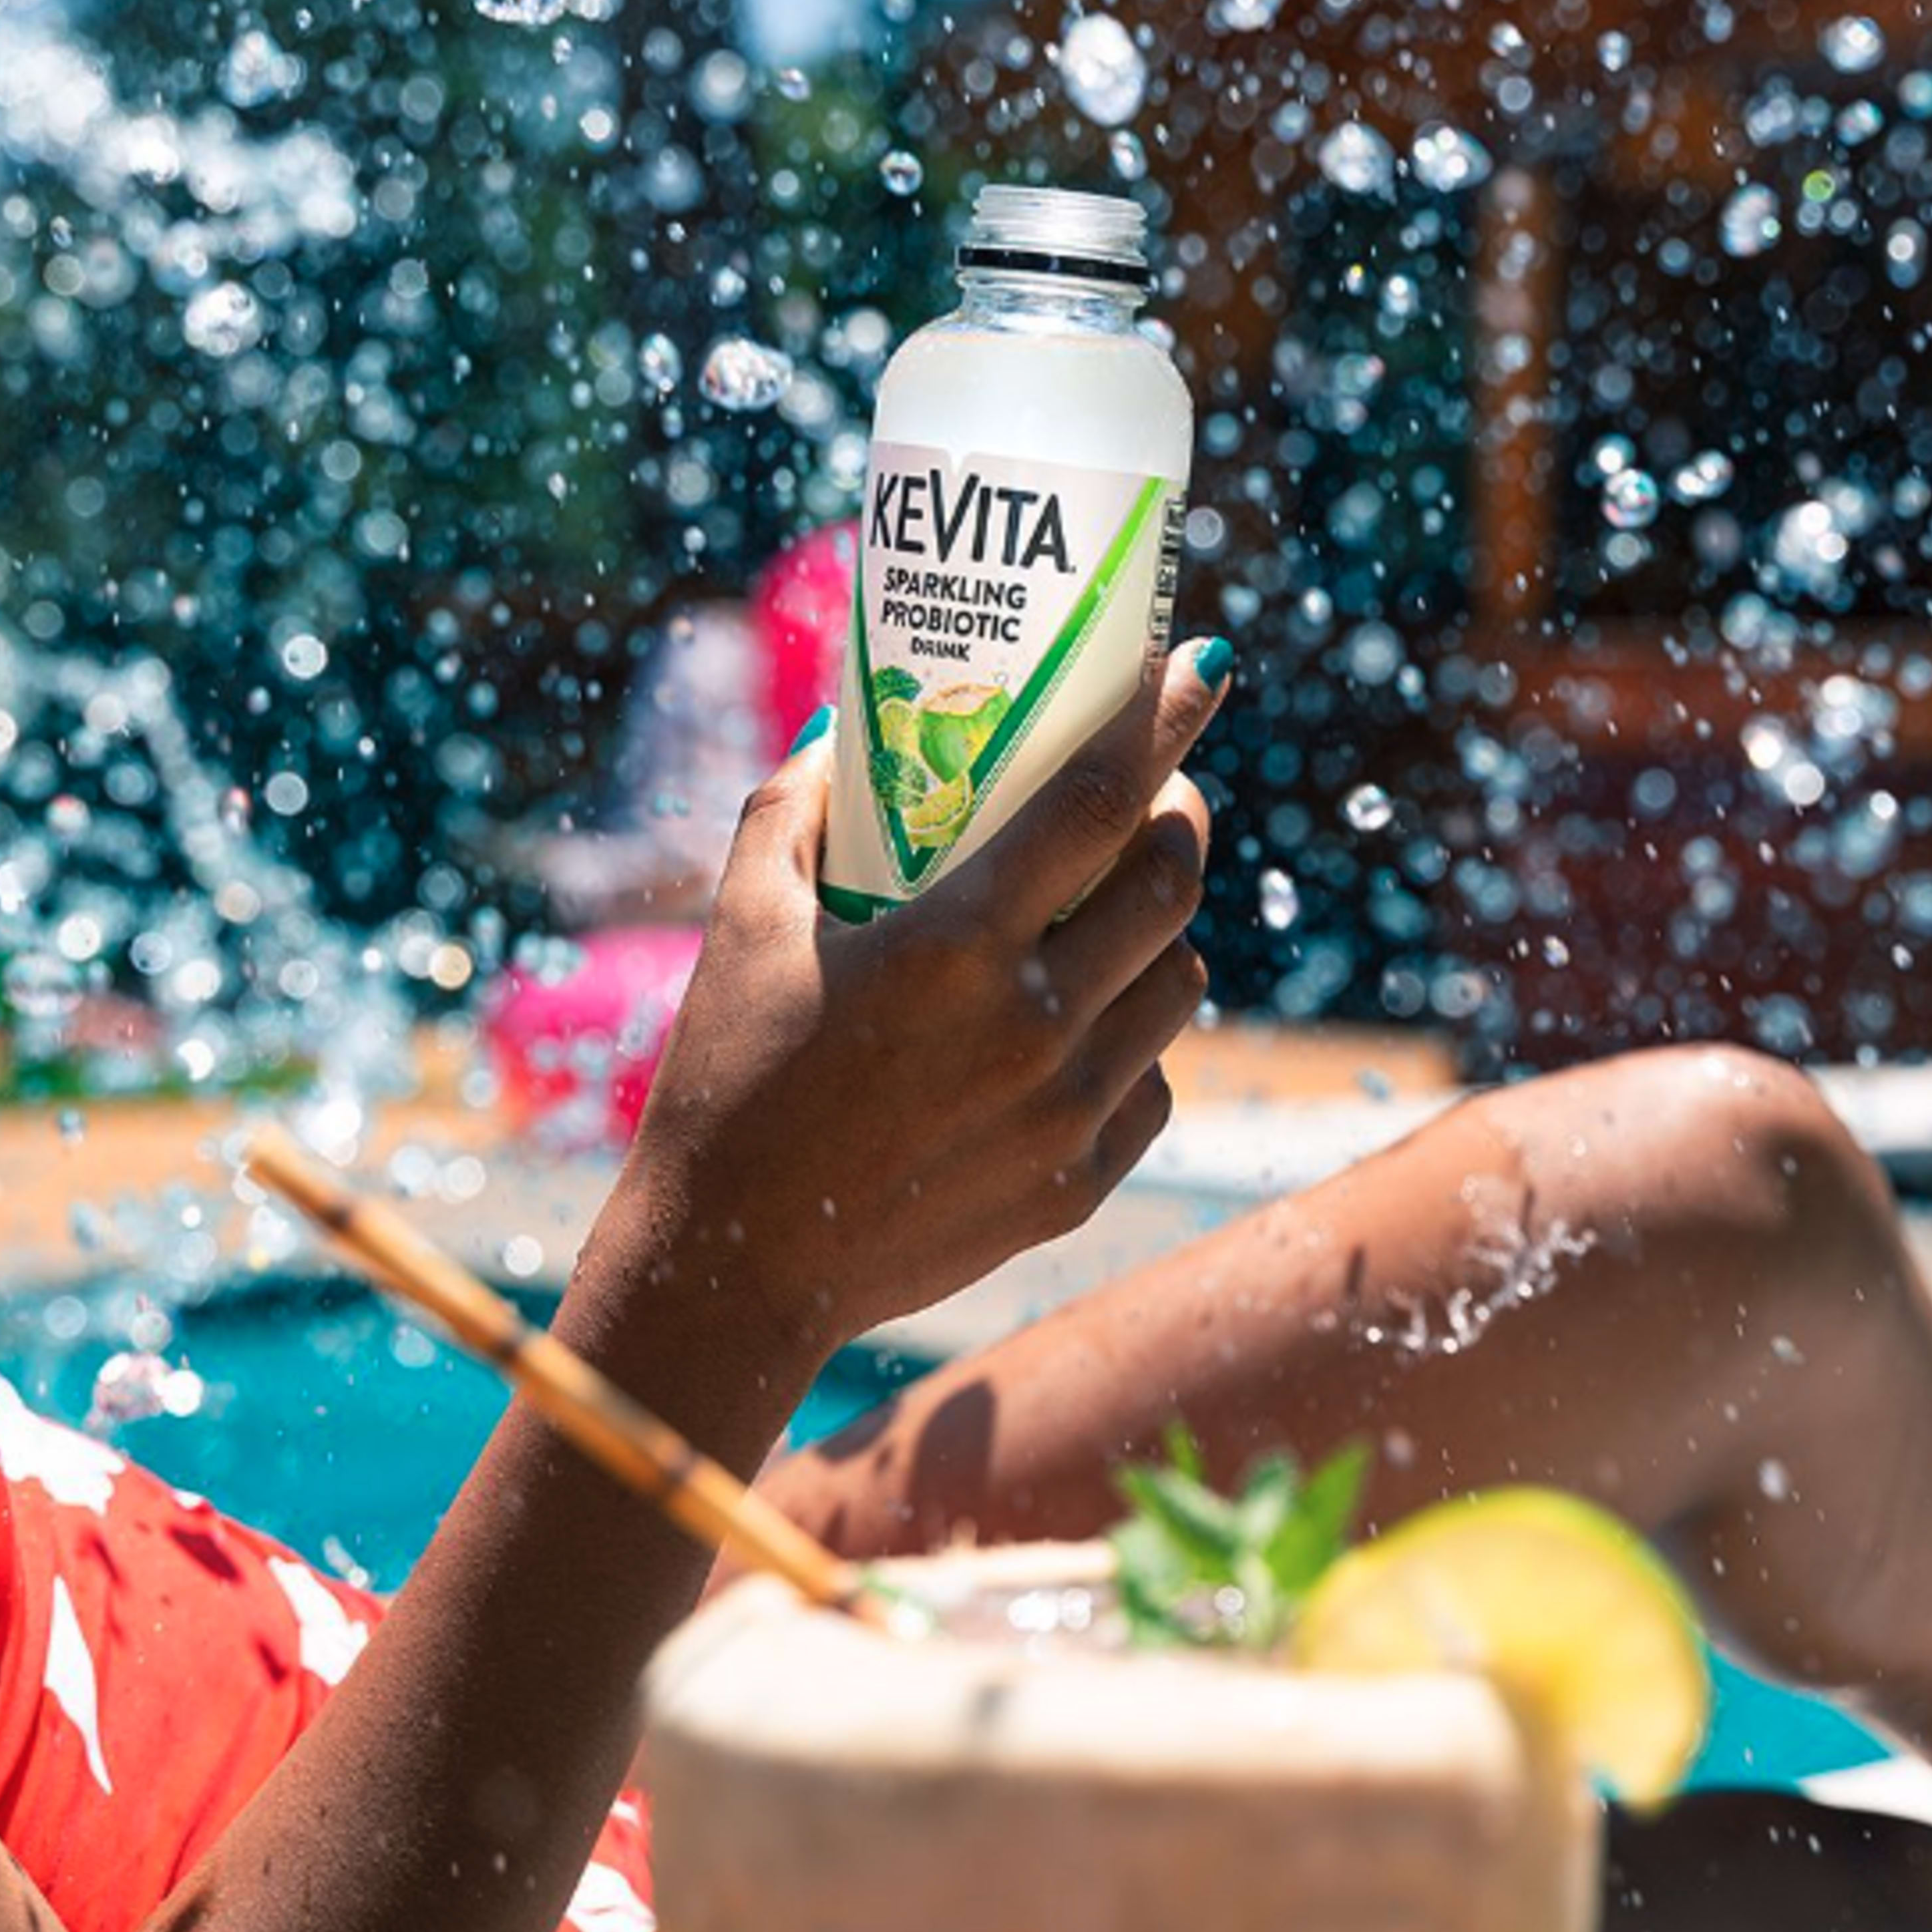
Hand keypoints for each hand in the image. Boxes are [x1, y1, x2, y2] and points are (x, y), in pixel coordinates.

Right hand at [600, 639, 1232, 1359]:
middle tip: (1149, 799)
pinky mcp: (1079, 1183)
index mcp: (956, 947)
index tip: (1204, 663)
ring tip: (1110, 915)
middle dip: (1176, 819)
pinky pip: (1151, 1082)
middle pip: (1169, 884)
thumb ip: (789, 812)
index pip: (1099, 800)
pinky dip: (1130, 1039)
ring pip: (1180, 983)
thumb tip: (842, 736)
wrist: (736, 1268)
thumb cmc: (727, 1085)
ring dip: (1162, 930)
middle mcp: (1035, 1026)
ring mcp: (1068, 1113)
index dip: (1163, 718)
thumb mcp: (742, 929)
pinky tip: (1075, 1027)